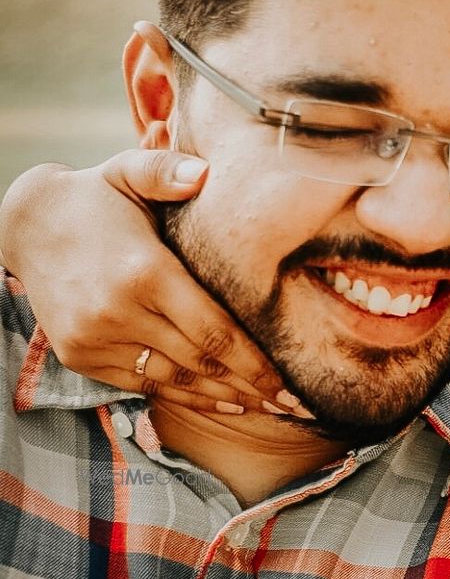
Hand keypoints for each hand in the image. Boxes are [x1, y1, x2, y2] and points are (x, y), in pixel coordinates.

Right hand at [0, 155, 292, 414]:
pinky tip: (223, 403)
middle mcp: (119, 311)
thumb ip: (167, 169)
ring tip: (267, 409)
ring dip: (224, 399)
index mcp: (144, 270)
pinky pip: (144, 386)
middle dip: (251, 387)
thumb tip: (206, 173)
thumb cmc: (94, 198)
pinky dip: (186, 397)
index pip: (213, 330)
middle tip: (294, 404)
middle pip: (201, 362)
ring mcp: (96, 339)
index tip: (289, 381)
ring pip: (174, 381)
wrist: (26, 226)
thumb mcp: (127, 171)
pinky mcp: (83, 357)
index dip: (255, 362)